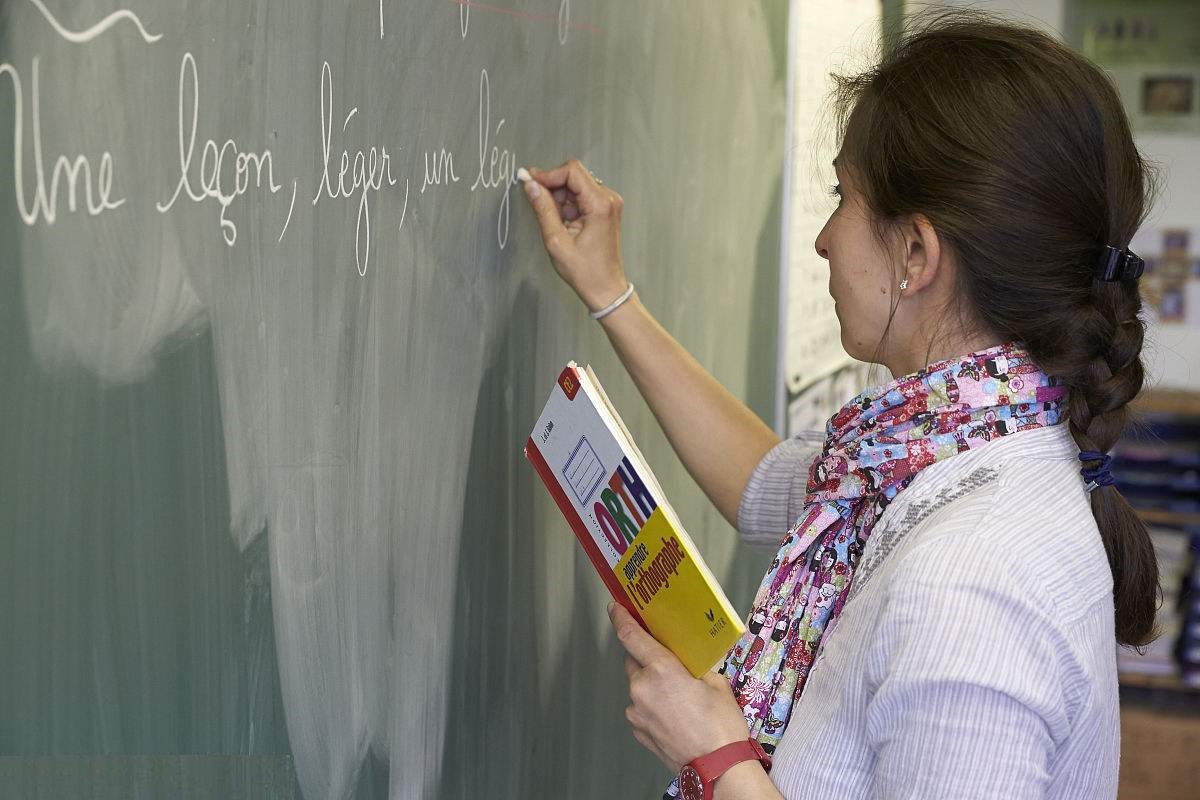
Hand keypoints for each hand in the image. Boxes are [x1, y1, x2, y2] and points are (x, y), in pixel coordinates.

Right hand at [521, 159, 628, 311]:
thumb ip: (543, 209)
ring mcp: (608, 204)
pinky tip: (563, 224)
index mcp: (600, 204)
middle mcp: (608, 199)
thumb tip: (530, 185)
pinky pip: (581, 196)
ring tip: (555, 223)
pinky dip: (567, 205)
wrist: (605, 288)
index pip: (571, 171)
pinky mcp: (604, 210)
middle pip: (574, 176)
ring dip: (559, 198)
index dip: (548, 174)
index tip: (530, 181)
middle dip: (552, 187)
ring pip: (575, 186)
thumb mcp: (556, 240)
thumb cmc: (585, 271)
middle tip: (538, 204)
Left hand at [608, 601, 750, 772]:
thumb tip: (688, 661)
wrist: (717, 769)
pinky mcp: (639, 730)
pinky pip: (641, 708)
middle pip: (634, 662)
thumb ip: (695, 666)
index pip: (630, 635)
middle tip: (670, 662)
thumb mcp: (716, 683)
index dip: (621, 618)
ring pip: (638, 687)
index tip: (616, 608)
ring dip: (651, 684)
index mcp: (661, 670)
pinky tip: (674, 713)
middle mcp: (642, 689)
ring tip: (679, 696)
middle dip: (648, 658)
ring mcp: (637, 712)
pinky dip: (652, 705)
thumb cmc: (720, 728)